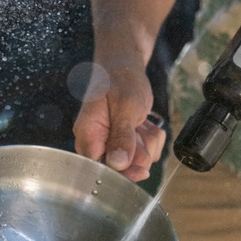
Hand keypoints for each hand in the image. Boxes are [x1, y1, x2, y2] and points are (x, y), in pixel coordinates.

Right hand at [72, 62, 166, 181]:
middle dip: (139, 151)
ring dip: (147, 142)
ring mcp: (112, 144)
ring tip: (140, 120)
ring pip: (138, 161)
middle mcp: (96, 143)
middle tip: (139, 128)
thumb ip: (122, 136)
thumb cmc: (121, 80)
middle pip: (122, 169)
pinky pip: (147, 152)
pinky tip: (144, 123)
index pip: (100, 168)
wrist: (124, 67)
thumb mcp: (125, 105)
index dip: (122, 172)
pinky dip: (152, 138)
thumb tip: (117, 164)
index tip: (141, 168)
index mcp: (88, 135)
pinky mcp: (126, 143)